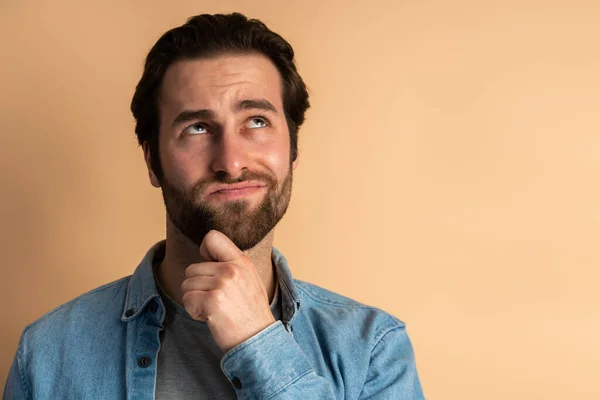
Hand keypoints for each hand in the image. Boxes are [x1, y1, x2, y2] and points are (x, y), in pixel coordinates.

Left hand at [181, 230, 275, 352]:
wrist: (258, 339)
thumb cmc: (250, 312)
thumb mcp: (249, 279)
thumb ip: (232, 264)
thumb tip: (207, 254)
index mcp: (241, 261)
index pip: (212, 237)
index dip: (204, 252)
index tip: (210, 267)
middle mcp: (232, 269)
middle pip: (192, 269)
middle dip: (198, 287)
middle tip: (217, 300)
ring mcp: (222, 284)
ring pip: (187, 285)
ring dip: (196, 300)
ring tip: (216, 309)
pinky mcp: (212, 301)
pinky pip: (187, 300)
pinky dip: (194, 312)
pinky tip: (211, 317)